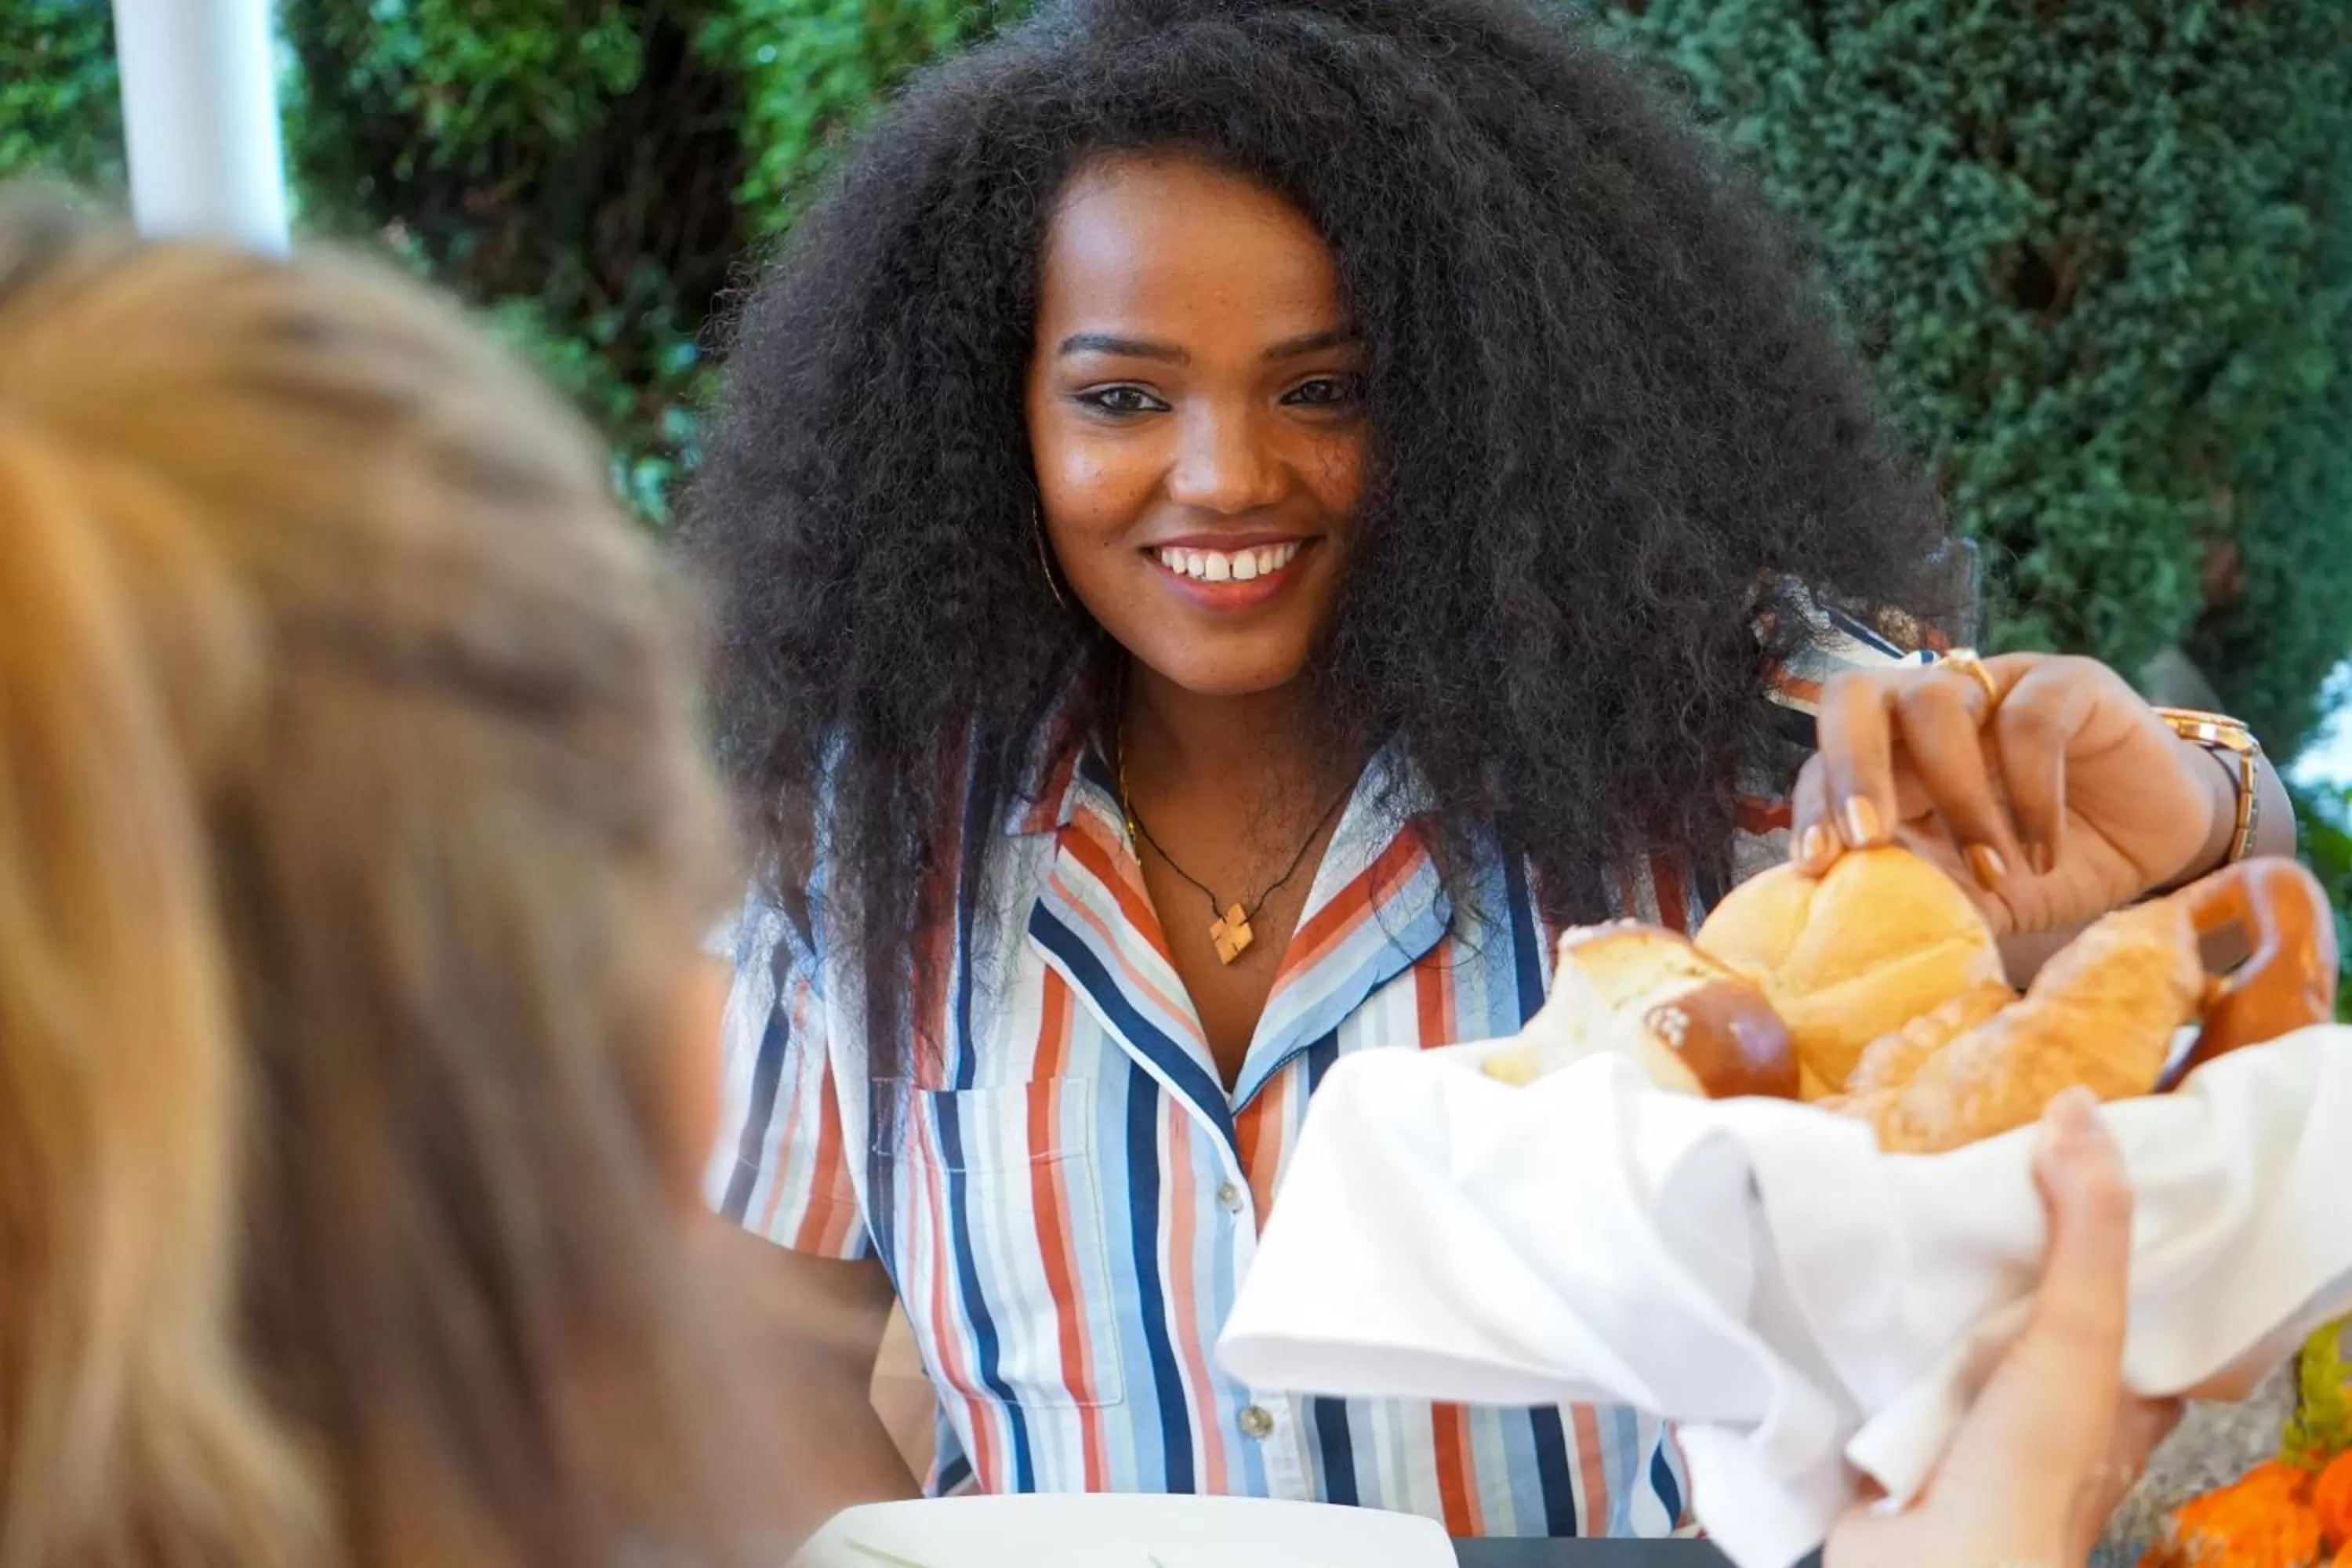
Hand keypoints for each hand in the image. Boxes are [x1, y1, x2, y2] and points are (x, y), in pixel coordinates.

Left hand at [1793, 652, 2220, 936]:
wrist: (2158, 847)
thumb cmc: (2048, 868)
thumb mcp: (1975, 896)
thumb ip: (1920, 899)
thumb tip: (1852, 936)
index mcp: (1890, 758)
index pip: (1822, 764)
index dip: (1810, 808)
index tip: (1813, 867)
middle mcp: (1929, 709)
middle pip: (1854, 698)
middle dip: (1849, 767)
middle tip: (1866, 839)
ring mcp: (1995, 687)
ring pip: (1935, 702)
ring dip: (1954, 796)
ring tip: (1992, 870)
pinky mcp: (2067, 682)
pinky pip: (2030, 719)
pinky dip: (2030, 795)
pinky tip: (2043, 853)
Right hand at [1826, 1089, 2182, 1567]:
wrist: (1930, 1565)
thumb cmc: (2026, 1467)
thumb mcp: (2081, 1332)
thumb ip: (2086, 1226)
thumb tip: (2078, 1108)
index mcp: (2113, 1400)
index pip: (2118, 1303)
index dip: (2094, 1235)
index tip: (2058, 1164)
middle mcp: (2043, 1413)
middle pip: (2022, 1309)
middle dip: (1989, 1251)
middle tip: (1958, 1168)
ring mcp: (1964, 1426)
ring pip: (1945, 1332)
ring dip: (1917, 1287)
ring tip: (1894, 1205)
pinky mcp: (1892, 1432)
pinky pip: (1880, 1359)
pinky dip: (1862, 1324)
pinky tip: (1841, 1275)